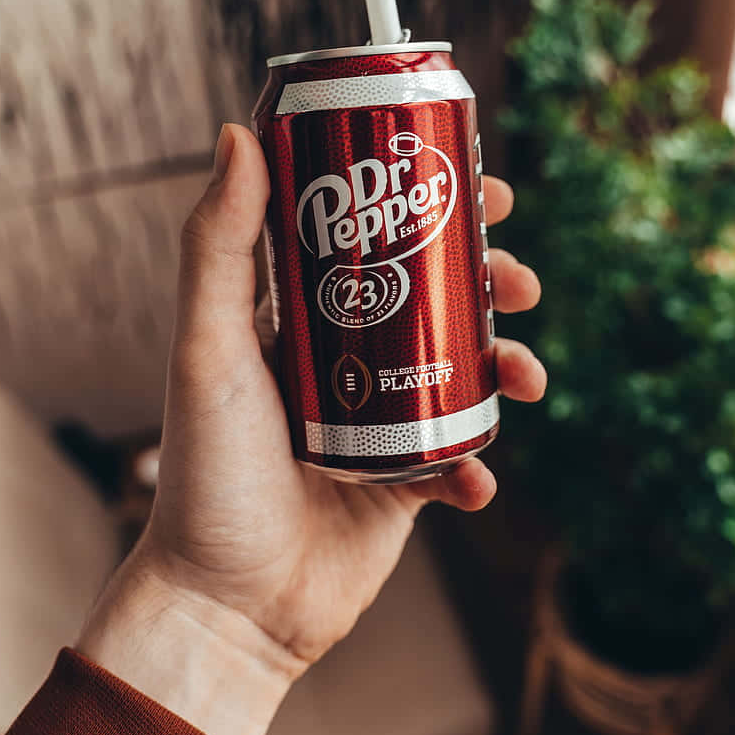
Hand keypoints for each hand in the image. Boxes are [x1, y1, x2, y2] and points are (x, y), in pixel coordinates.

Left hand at [79, 125, 544, 734]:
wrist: (227, 603)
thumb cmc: (207, 472)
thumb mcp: (208, 345)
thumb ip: (219, 244)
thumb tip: (239, 132)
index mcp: (301, 321)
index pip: (376, 240)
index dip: (435, 208)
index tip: (486, 188)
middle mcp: (344, 363)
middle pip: (436, 301)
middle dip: (490, 285)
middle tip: (522, 283)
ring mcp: (379, 423)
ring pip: (463, 375)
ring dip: (506, 367)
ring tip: (527, 377)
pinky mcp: (402, 488)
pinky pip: (459, 461)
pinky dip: (478, 465)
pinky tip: (475, 478)